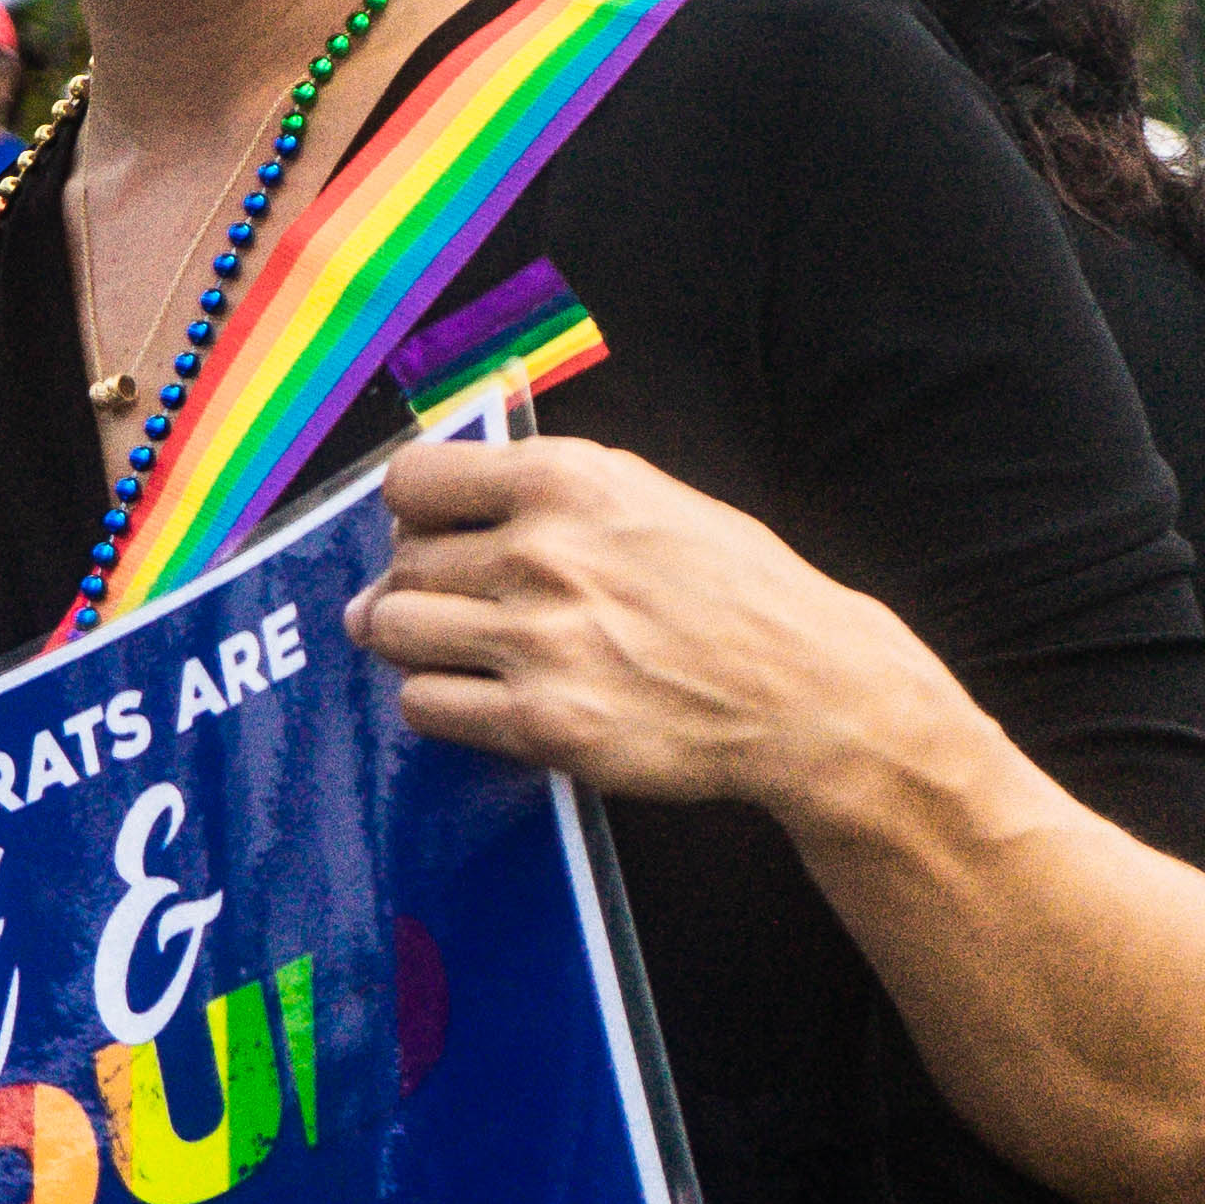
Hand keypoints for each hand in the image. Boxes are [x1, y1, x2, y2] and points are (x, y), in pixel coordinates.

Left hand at [342, 434, 984, 831]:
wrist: (810, 691)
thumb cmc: (733, 590)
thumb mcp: (646, 496)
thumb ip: (545, 489)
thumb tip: (438, 508)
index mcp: (568, 481)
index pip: (411, 481)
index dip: (412, 511)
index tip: (427, 531)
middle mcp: (544, 554)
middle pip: (400, 562)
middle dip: (410, 582)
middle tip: (443, 601)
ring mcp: (540, 642)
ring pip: (395, 630)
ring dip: (411, 640)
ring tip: (450, 645)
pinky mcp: (544, 723)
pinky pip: (426, 704)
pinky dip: (437, 698)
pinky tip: (478, 693)